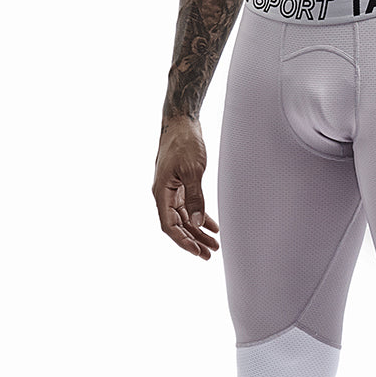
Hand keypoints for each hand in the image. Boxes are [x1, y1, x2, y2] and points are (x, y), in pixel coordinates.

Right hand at [152, 115, 220, 259]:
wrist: (181, 122)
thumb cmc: (184, 143)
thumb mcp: (192, 171)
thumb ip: (195, 198)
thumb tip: (195, 223)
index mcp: (161, 193)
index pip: (169, 226)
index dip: (183, 241)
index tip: (197, 251)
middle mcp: (163, 194)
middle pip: (177, 225)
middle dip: (193, 240)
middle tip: (209, 254)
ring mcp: (171, 189)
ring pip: (184, 217)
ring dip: (197, 231)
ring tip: (214, 244)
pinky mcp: (179, 183)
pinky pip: (188, 206)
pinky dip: (199, 216)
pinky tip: (212, 225)